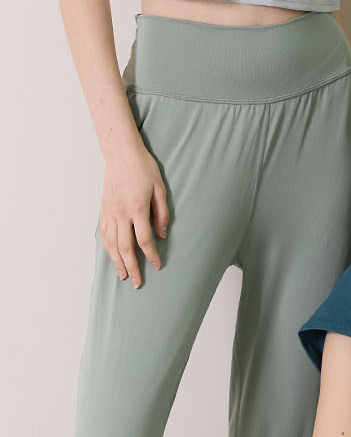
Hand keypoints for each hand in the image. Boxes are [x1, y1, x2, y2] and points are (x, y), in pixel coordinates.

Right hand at [99, 142, 168, 287]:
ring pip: (112, 243)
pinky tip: (112, 256)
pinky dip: (107, 247)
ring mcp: (109, 212)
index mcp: (137, 208)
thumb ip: (162, 213)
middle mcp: (120, 213)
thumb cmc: (143, 168)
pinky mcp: (103, 209)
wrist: (121, 153)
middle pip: (125, 247)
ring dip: (117, 261)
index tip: (157, 265)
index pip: (144, 239)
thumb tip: (162, 235)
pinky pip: (104, 233)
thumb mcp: (160, 189)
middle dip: (132, 266)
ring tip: (123, 275)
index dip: (151, 255)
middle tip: (137, 282)